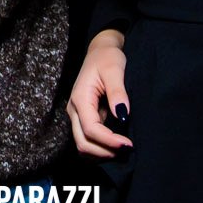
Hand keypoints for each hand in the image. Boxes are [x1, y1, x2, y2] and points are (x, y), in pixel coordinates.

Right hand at [66, 29, 132, 157]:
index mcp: (80, 98)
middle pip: (83, 142)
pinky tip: (116, 143)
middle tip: (127, 149)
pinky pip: (87, 138)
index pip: (91, 129)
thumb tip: (122, 115)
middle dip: (104, 151)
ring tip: (123, 148)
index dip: (108, 141)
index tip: (128, 144)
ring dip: (101, 151)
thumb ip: (117, 92)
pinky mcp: (83, 117)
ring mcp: (77, 114)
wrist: (99, 51)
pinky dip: (100, 146)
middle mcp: (74, 109)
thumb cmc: (106, 57)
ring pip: (83, 144)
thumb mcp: (114, 69)